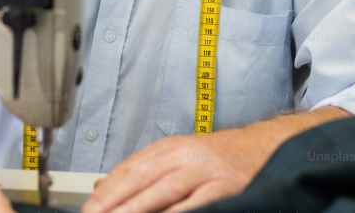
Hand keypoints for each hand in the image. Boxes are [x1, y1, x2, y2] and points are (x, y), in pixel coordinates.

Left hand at [81, 131, 264, 212]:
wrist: (267, 146)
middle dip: (113, 202)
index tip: (87, 209)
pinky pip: (197, 203)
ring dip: (137, 209)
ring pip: (164, 191)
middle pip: (141, 180)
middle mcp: (184, 156)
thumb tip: (103, 187)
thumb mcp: (180, 156)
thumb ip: (145, 170)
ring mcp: (205, 171)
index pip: (129, 170)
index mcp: (169, 149)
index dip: (106, 191)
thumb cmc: (220, 157)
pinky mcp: (226, 188)